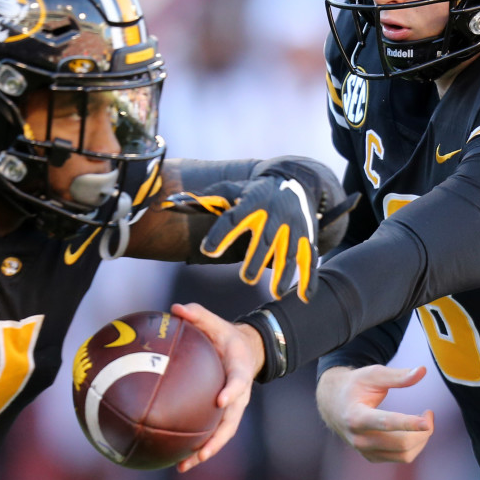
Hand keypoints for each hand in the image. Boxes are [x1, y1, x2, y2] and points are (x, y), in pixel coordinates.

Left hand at [164, 158, 357, 302]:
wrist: (295, 182)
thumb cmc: (254, 192)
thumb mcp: (232, 190)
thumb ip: (204, 200)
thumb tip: (170, 204)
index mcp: (251, 203)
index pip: (233, 219)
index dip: (221, 234)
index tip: (208, 250)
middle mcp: (274, 214)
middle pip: (265, 239)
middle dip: (257, 259)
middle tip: (246, 279)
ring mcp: (293, 226)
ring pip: (289, 251)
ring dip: (284, 273)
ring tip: (276, 294)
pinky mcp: (306, 236)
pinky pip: (309, 258)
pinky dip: (309, 278)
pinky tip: (303, 297)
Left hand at [169, 302, 264, 471]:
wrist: (246, 351)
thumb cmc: (227, 337)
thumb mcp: (217, 322)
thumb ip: (198, 314)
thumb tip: (175, 308)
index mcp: (240, 369)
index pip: (239, 382)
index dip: (232, 392)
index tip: (221, 401)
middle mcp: (240, 394)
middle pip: (232, 421)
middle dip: (218, 438)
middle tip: (202, 452)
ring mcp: (233, 407)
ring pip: (223, 434)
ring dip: (206, 451)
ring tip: (184, 465)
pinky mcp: (224, 414)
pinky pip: (212, 433)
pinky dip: (198, 447)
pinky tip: (177, 459)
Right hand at [316, 365, 434, 462]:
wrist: (332, 402)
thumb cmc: (355, 385)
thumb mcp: (372, 375)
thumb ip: (398, 376)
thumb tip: (422, 371)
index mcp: (356, 416)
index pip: (386, 423)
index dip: (409, 423)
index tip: (428, 421)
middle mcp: (359, 439)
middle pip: (401, 443)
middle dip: (422, 431)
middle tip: (429, 413)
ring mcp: (364, 450)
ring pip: (404, 454)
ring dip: (421, 439)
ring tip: (424, 421)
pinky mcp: (371, 457)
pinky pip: (401, 457)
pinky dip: (414, 445)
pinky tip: (413, 430)